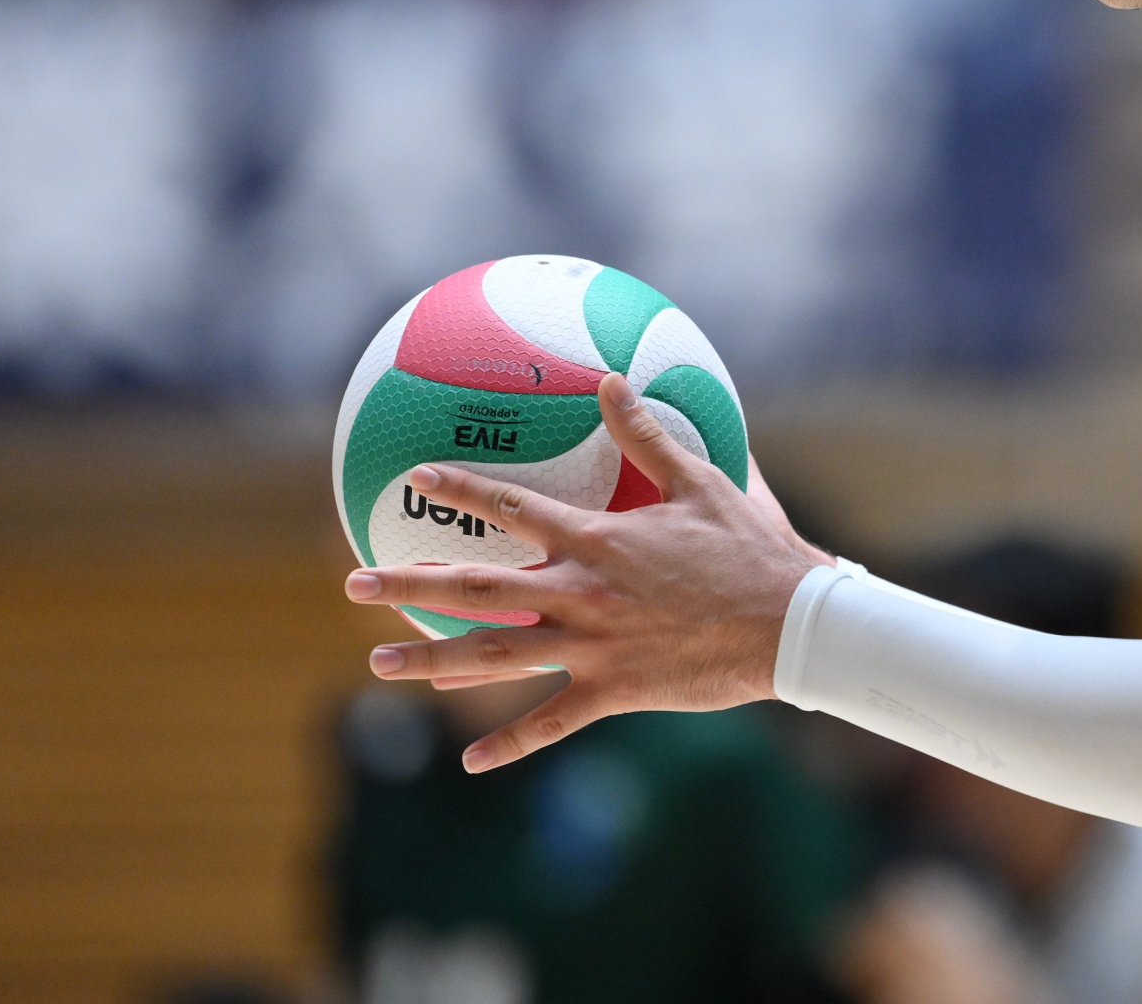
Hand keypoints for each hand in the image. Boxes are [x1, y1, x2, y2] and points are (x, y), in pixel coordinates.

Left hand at [344, 371, 829, 771]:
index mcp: (598, 541)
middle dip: (408, 585)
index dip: (462, 489)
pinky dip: (510, 744)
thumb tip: (612, 379)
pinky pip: (550, 721)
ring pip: (494, 659)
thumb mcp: (703, 481)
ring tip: (379, 664)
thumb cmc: (752, 548)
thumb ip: (647, 434)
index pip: (513, 510)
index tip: (416, 476)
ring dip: (430, 662)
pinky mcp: (614, 692)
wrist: (789, 625)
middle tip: (352, 584)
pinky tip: (472, 763)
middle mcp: (581, 594)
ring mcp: (592, 648)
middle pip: (476, 590)